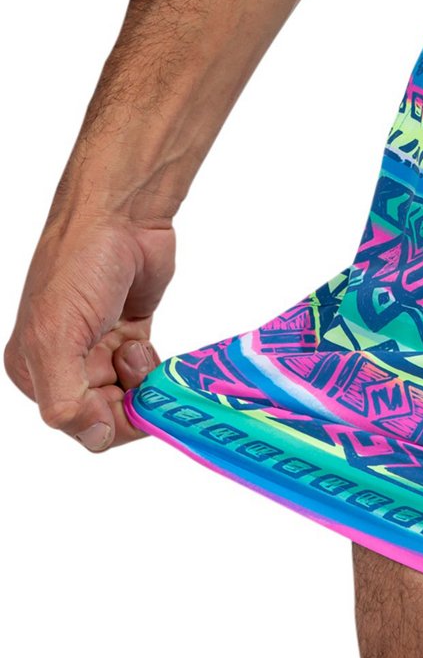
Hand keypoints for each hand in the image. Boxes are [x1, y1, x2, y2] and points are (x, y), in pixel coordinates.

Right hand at [5, 211, 174, 450]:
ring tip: (133, 344)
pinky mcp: (128, 335)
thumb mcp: (57, 337)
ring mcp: (98, 350)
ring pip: (131, 395)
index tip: (126, 395)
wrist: (121, 219)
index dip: (108, 419)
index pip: (76, 424)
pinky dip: (153, 367)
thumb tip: (92, 437)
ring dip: (141, 378)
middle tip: (135, 363)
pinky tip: (144, 341)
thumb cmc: (78, 268)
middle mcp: (63, 365)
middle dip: (129, 396)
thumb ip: (66, 398)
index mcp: (33, 370)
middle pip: (108, 413)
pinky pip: (146, 374)